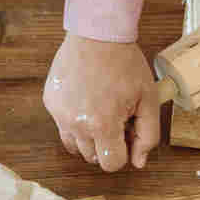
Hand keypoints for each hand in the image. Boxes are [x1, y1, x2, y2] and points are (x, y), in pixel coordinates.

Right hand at [43, 34, 159, 171]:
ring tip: (100, 111)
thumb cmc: (125, 64)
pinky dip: (75, 120)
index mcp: (102, 124)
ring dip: (89, 137)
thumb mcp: (148, 100)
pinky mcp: (50, 103)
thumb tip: (138, 162)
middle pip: (92, 157)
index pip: (111, 164)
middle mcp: (76, 123)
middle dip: (106, 144)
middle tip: (116, 118)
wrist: (97, 35)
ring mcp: (60, 114)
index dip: (123, 153)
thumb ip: (148, 135)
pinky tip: (86, 99)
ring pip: (75, 146)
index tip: (127, 135)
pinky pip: (63, 125)